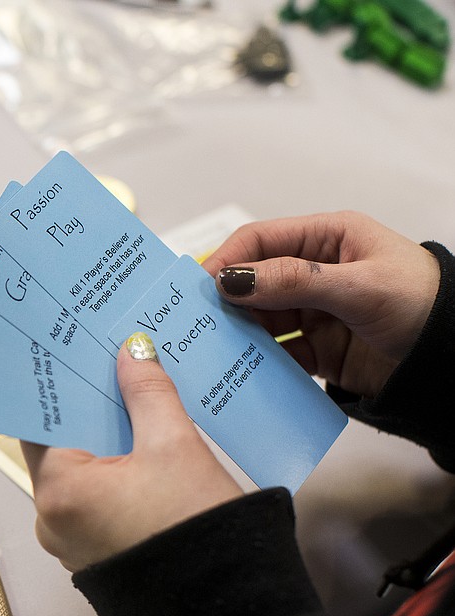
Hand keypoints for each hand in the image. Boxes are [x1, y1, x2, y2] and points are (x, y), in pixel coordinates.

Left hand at [21, 334, 242, 571]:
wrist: (229, 609)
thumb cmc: (196, 533)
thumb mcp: (174, 447)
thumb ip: (147, 394)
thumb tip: (133, 353)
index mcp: (57, 491)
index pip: (40, 422)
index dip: (59, 387)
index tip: (75, 358)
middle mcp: (51, 521)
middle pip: (61, 447)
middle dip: (89, 411)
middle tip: (112, 372)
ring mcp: (72, 543)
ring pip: (82, 475)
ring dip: (105, 444)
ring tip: (134, 407)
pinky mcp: (97, 556)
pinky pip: (96, 502)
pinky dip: (114, 477)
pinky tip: (143, 455)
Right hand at [202, 211, 440, 397]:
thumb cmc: (423, 305)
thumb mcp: (358, 286)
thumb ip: (293, 282)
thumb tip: (230, 280)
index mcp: (327, 239)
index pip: (261, 241)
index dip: (228, 260)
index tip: (199, 288)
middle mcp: (315, 273)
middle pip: (254, 283)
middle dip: (226, 302)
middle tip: (197, 324)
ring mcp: (315, 313)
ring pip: (261, 321)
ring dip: (239, 335)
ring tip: (215, 351)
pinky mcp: (318, 351)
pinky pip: (278, 354)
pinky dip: (260, 363)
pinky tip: (244, 371)